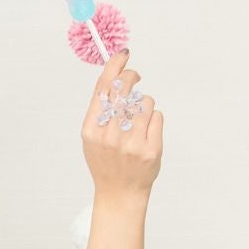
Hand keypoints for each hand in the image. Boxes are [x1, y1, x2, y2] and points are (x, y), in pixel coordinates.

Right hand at [82, 48, 162, 200]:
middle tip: (135, 77)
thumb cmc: (106, 161)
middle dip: (132, 76)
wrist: (119, 193)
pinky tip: (145, 135)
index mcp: (92, 130)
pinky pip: (156, 116)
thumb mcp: (93, 136)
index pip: (104, 87)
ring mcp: (131, 143)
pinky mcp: (150, 150)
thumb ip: (100, 108)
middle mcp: (110, 136)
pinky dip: (153, 121)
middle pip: (125, 87)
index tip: (124, 54)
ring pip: (144, 101)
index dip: (115, 65)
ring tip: (136, 123)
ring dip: (143, 105)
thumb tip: (116, 72)